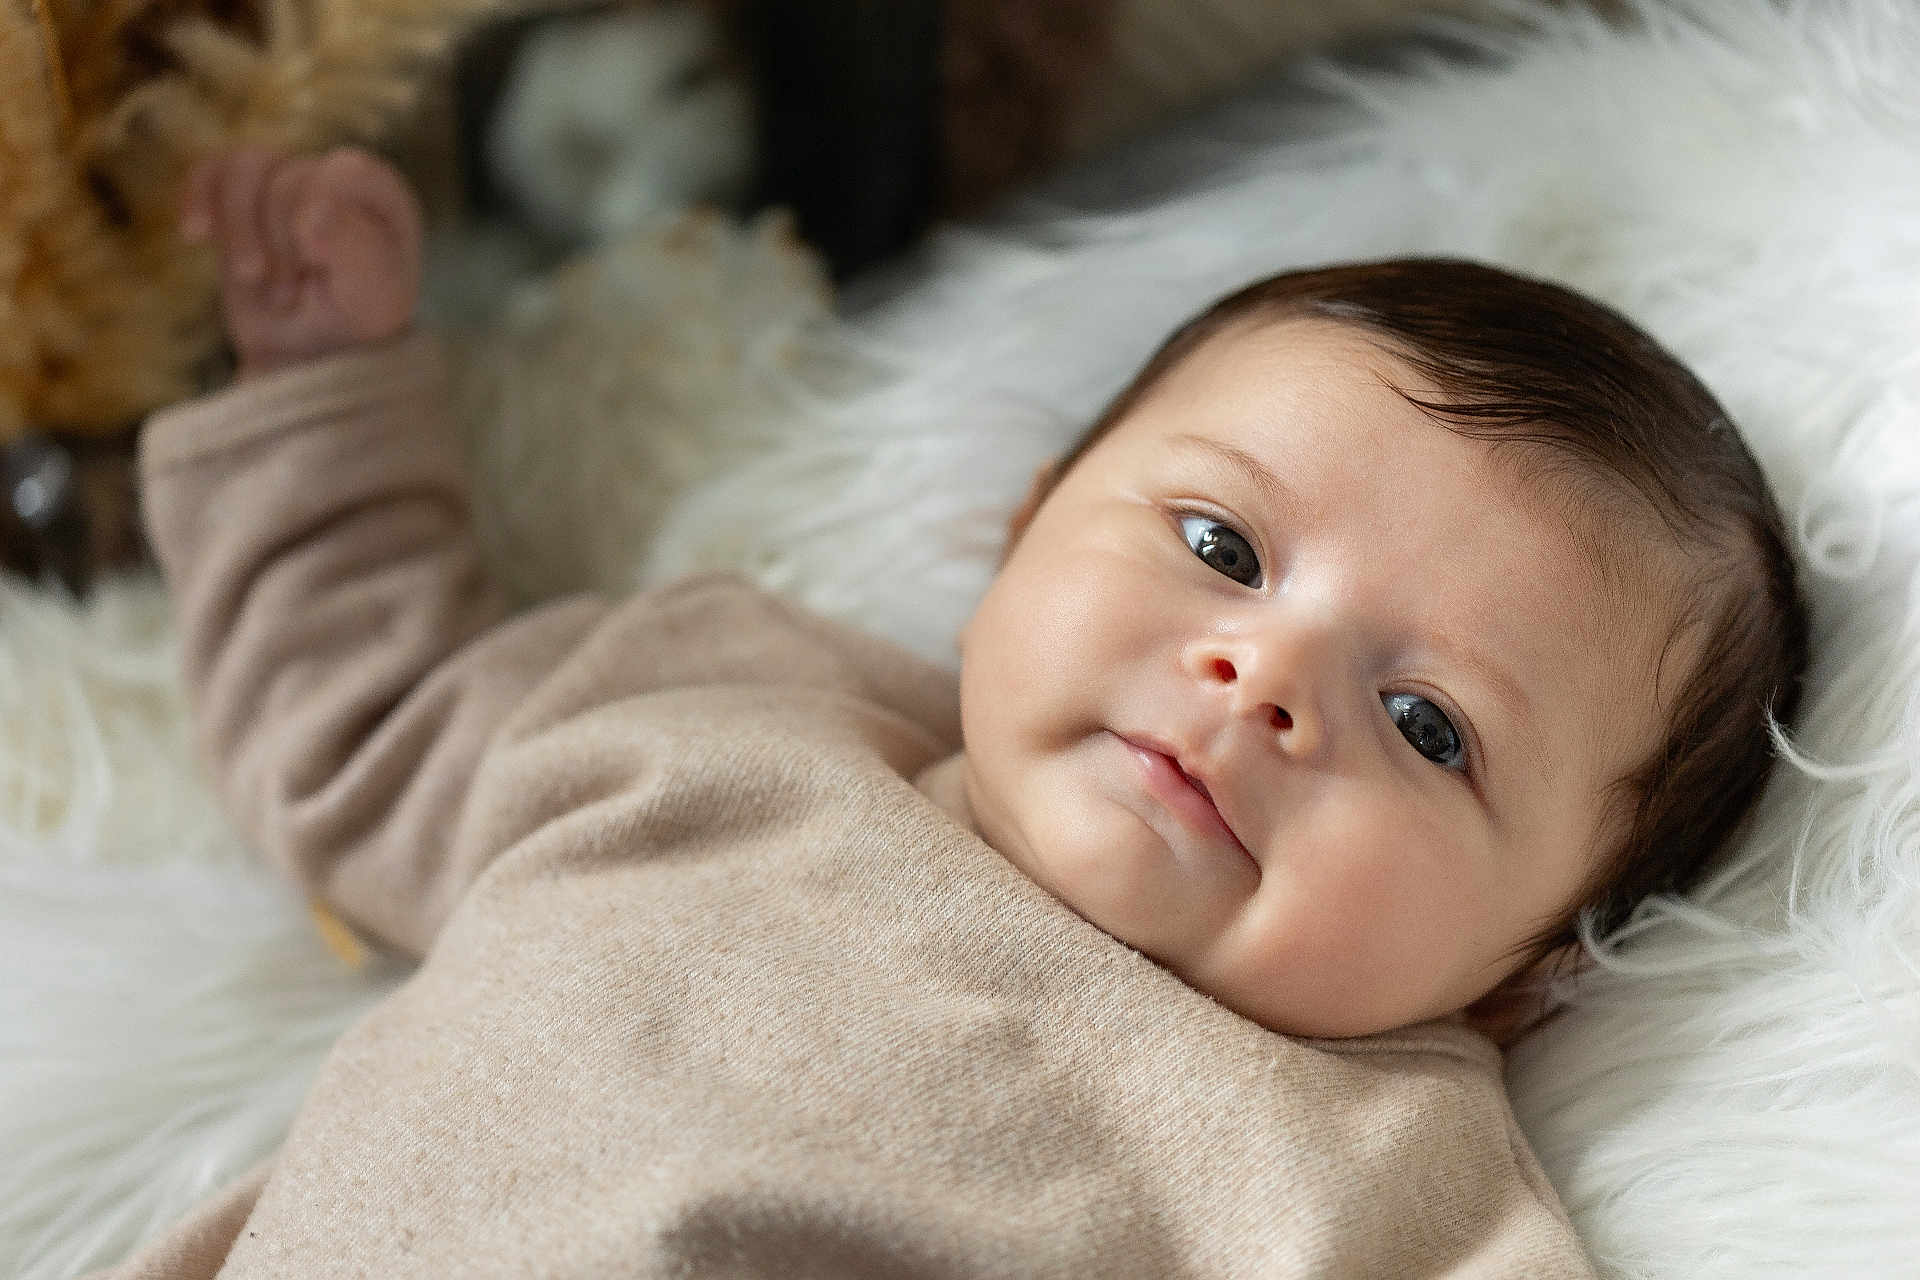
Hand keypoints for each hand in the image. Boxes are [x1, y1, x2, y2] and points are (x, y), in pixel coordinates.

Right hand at [181, 147, 423, 376]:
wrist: (312, 356)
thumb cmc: (355, 326)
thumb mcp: (372, 297)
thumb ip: (355, 250)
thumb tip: (315, 211)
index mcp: (379, 196)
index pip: (345, 173)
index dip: (319, 212)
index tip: (313, 261)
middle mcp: (335, 180)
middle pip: (288, 180)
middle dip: (280, 243)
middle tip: (288, 296)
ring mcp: (285, 186)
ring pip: (244, 169)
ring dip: (240, 231)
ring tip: (253, 279)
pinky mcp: (242, 203)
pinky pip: (210, 173)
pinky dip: (198, 199)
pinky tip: (195, 235)